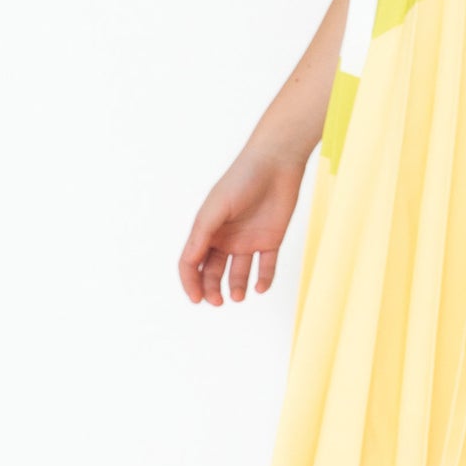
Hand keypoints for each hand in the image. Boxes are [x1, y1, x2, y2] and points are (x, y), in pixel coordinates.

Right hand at [177, 144, 307, 304]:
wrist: (276, 164)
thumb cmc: (241, 180)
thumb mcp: (215, 209)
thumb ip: (202, 236)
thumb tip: (189, 265)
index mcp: (206, 230)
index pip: (191, 263)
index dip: (190, 282)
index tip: (197, 299)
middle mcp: (225, 238)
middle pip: (212, 272)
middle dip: (212, 290)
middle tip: (217, 301)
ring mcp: (247, 240)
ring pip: (238, 273)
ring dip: (236, 287)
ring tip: (237, 296)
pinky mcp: (271, 240)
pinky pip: (266, 266)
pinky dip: (263, 280)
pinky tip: (260, 287)